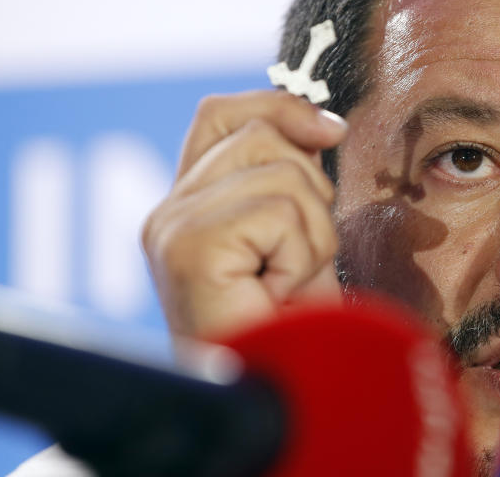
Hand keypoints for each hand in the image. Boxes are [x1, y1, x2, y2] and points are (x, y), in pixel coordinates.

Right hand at [142, 90, 347, 340]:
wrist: (274, 392)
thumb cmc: (290, 327)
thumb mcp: (299, 236)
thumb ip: (294, 178)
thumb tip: (326, 123)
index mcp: (190, 202)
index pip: (221, 115)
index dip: (278, 107)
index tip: (330, 130)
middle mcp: (169, 210)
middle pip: (261, 137)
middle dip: (311, 195)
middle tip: (297, 259)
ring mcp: (171, 226)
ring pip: (284, 175)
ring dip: (312, 235)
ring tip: (286, 283)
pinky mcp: (186, 246)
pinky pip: (281, 213)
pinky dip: (302, 257)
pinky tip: (277, 293)